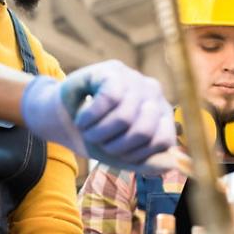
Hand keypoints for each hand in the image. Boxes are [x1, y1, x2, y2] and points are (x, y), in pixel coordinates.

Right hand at [20, 60, 174, 171]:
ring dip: (97, 133)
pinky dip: (89, 117)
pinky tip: (81, 118)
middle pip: (142, 131)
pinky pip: (108, 99)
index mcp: (162, 115)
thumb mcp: (121, 155)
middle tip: (98, 141)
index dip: (136, 155)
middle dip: (114, 146)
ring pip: (124, 117)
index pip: (163, 142)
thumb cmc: (96, 136)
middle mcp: (154, 93)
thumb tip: (170, 164)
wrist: (62, 118)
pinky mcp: (113, 69)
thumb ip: (146, 162)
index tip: (116, 154)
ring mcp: (135, 79)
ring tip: (87, 131)